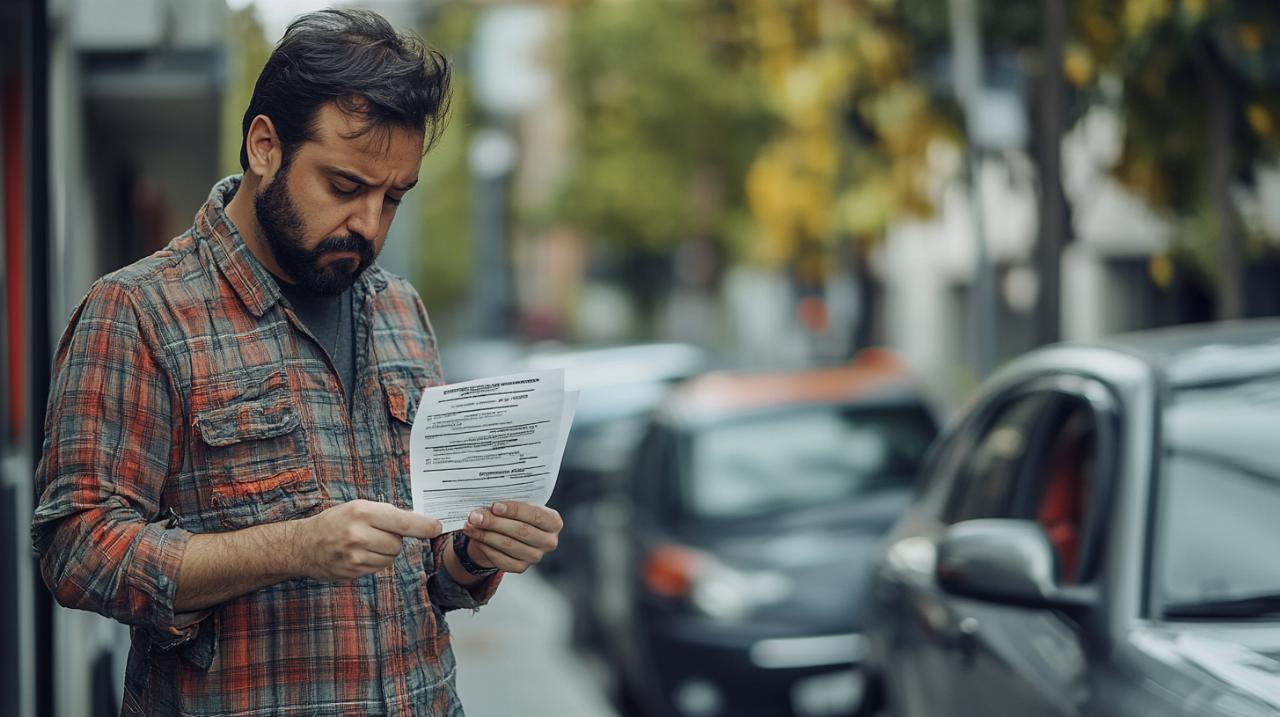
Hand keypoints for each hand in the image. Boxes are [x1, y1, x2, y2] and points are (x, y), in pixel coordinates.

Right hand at [294, 499, 441, 580]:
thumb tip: (420, 522)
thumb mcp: (357, 507)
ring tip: (367, 543)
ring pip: (390, 558)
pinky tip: (360, 554)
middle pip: (398, 543)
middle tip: (378, 533)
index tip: (437, 527)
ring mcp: (355, 556)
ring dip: (386, 552)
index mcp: (362, 512)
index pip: (403, 522)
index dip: (424, 526)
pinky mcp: (352, 572)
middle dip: (394, 539)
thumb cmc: (335, 522)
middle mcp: (358, 534)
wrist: (303, 545)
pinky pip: (379, 568)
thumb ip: (386, 514)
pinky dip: (376, 561)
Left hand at [460, 501, 562, 573]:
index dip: (515, 511)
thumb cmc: (515, 514)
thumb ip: (506, 505)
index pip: (536, 516)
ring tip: (470, 525)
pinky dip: (486, 547)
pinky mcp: (521, 568)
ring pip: (508, 545)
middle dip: (495, 522)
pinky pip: (501, 559)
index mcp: (553, 521)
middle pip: (521, 531)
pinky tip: (476, 538)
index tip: (495, 506)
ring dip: (485, 534)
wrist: (511, 532)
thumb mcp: (517, 505)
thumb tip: (484, 508)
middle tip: (475, 516)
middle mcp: (549, 541)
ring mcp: (536, 557)